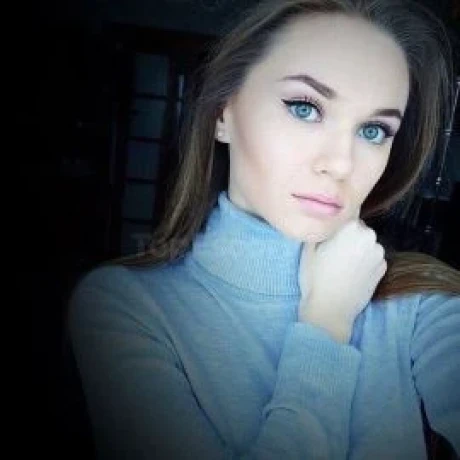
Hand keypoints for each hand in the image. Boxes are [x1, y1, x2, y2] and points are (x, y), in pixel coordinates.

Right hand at [298, 207, 386, 333]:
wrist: (330, 310)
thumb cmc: (315, 278)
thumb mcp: (308, 248)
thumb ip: (321, 227)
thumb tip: (325, 218)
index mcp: (352, 227)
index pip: (347, 212)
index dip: (337, 221)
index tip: (330, 231)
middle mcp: (370, 236)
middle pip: (358, 228)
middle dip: (348, 235)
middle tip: (332, 250)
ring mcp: (379, 253)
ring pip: (366, 243)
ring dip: (357, 248)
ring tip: (342, 264)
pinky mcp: (383, 269)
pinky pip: (372, 257)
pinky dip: (364, 262)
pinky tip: (351, 273)